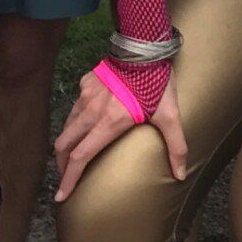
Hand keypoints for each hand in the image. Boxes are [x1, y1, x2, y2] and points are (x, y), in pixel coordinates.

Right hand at [53, 71, 186, 201]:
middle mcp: (91, 111)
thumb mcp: (169, 116)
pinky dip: (75, 121)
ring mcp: (85, 95)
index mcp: (108, 123)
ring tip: (72, 155)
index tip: (61, 195)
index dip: (68, 179)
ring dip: (67, 143)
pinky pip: (75, 106)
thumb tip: (180, 175)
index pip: (80, 157)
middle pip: (64, 144)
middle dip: (61, 165)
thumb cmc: (157, 83)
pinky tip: (85, 123)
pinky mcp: (86, 82)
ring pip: (67, 125)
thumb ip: (176, 146)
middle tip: (66, 179)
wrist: (144, 46)